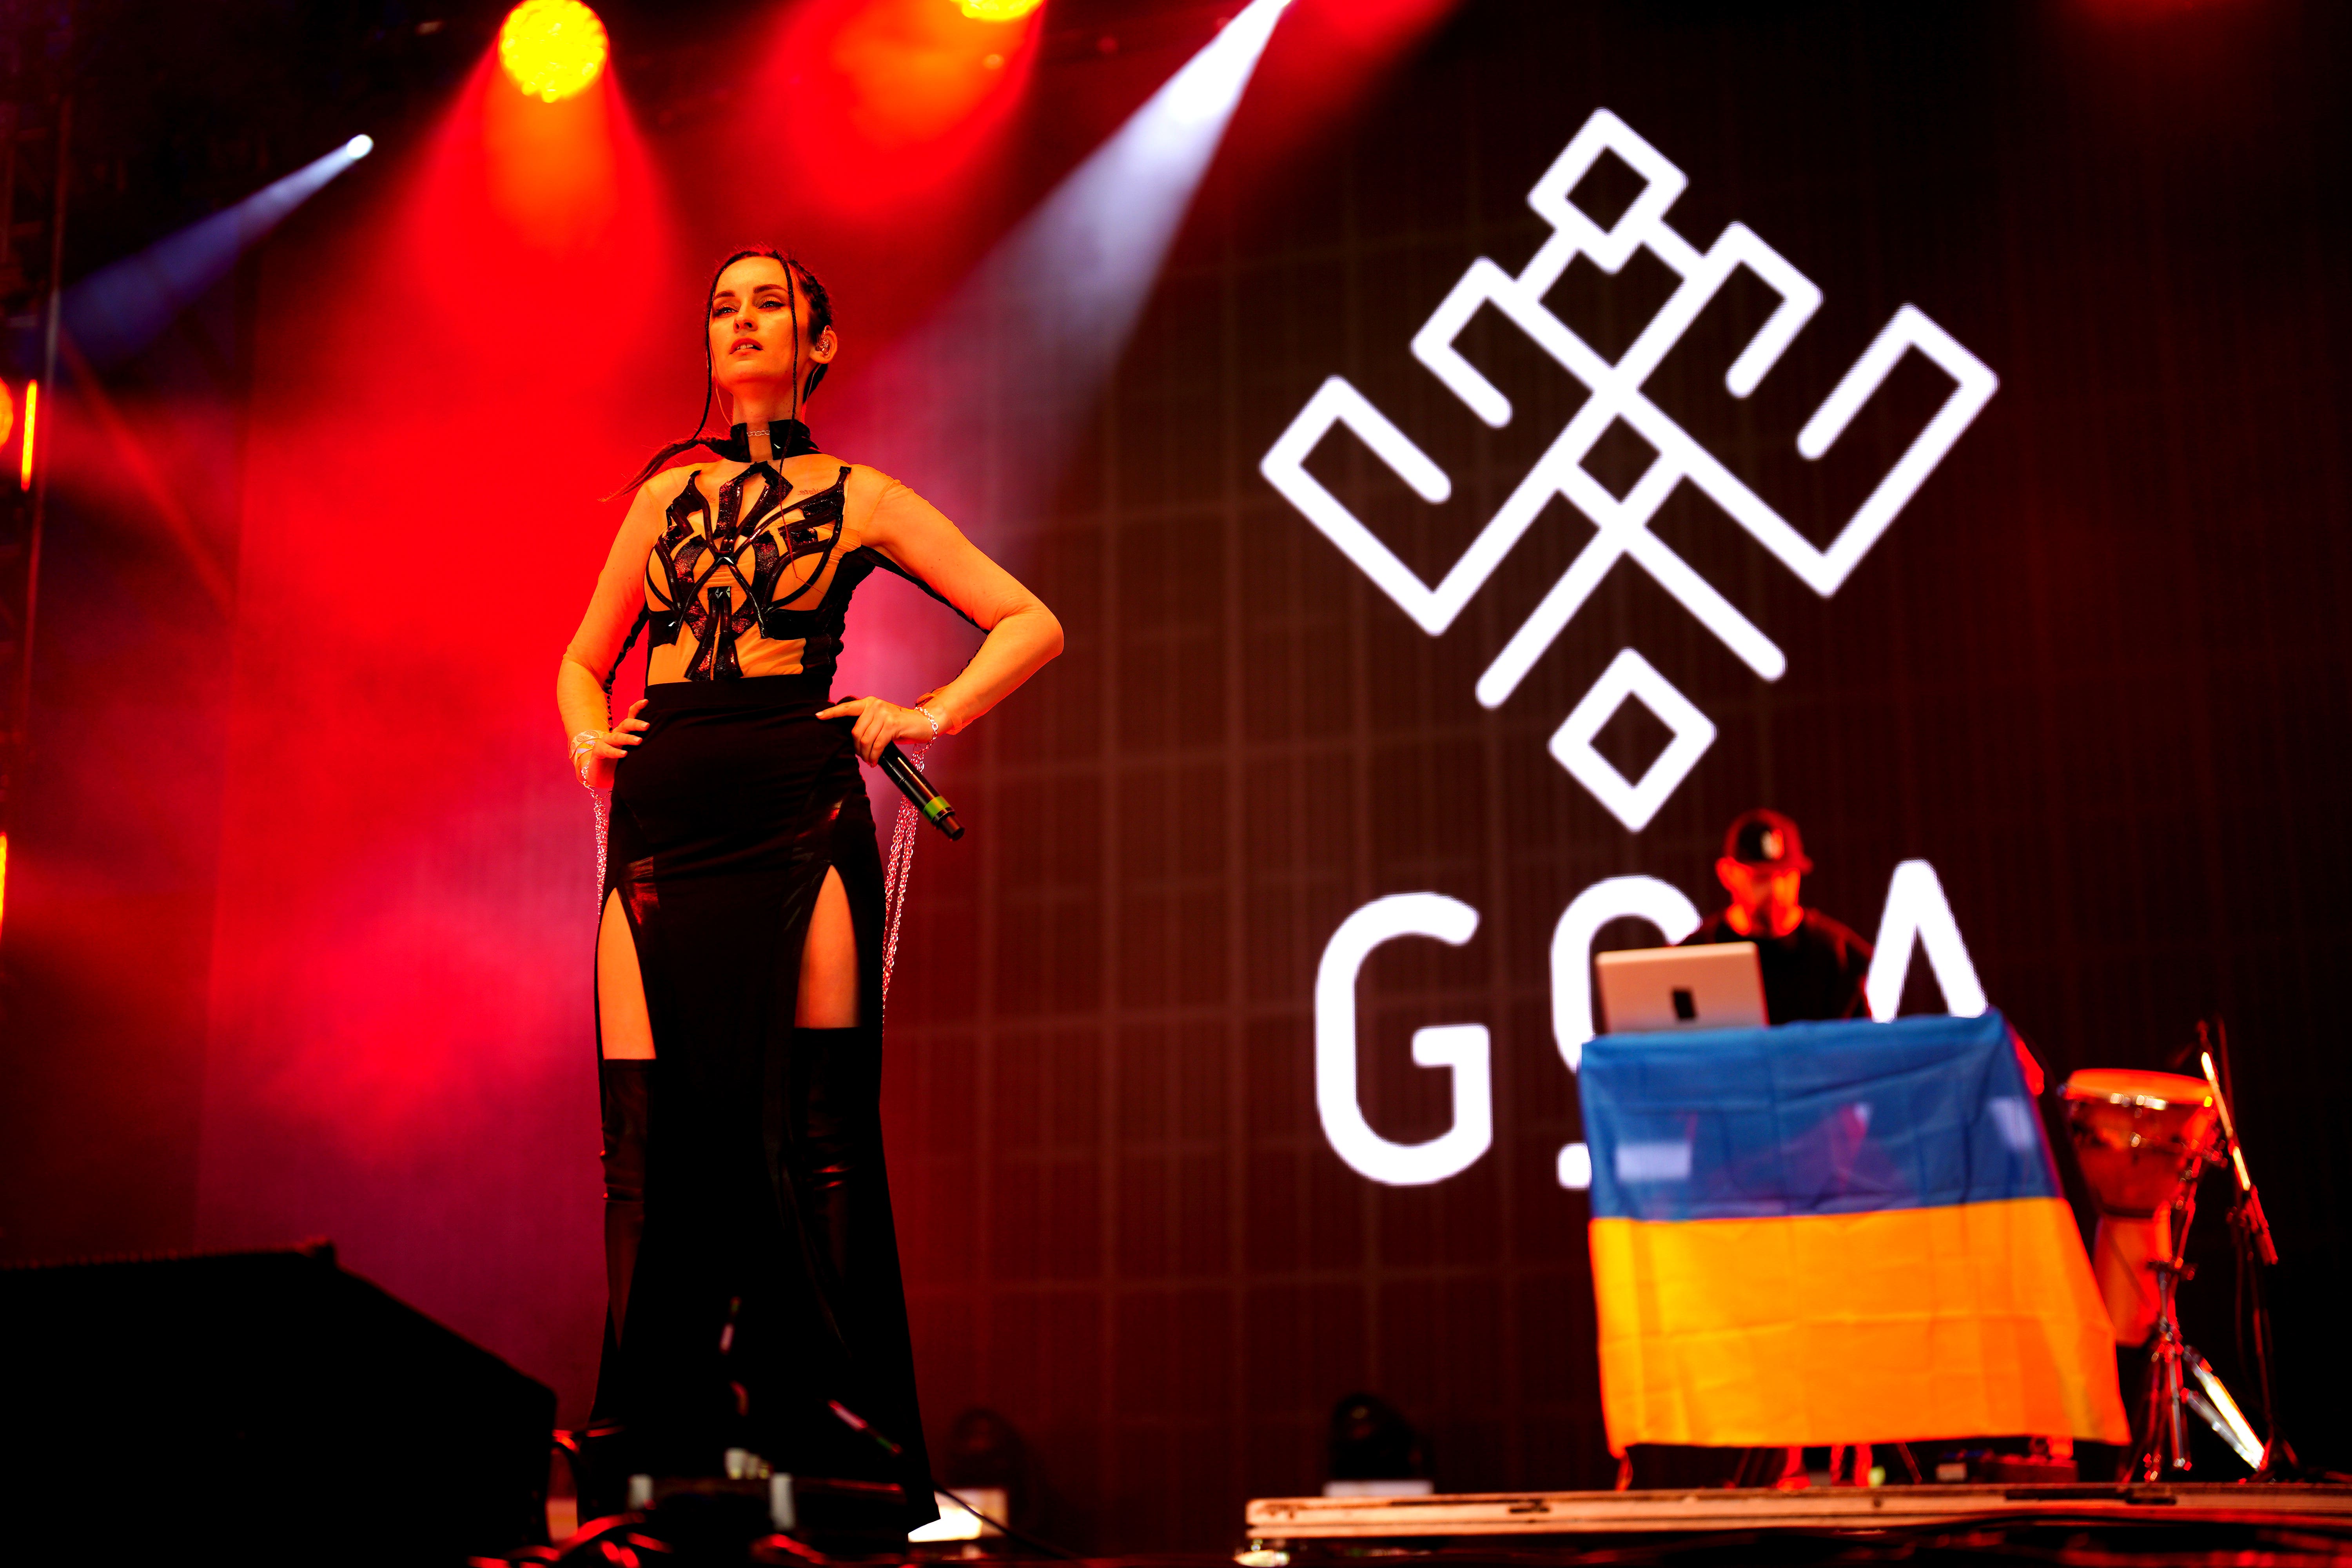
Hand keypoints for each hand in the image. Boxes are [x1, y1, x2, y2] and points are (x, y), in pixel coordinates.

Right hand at [576, 698, 649, 788]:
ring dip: (628, 738)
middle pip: (625, 724)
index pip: (631, 716)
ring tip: (639, 741)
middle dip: (636, 723)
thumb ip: (646, 746)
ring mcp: (606, 741)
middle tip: (646, 726)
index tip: (646, 702)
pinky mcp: (599, 751)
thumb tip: (667, 743)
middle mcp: (616, 734)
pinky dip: (615, 752)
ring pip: (617, 736)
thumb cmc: (622, 762)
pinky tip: (624, 754)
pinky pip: (606, 749)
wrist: (602, 775)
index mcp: (625, 731)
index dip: (637, 708)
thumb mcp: (635, 753)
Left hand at [815, 695, 938, 763]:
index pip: (846, 708)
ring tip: (870, 760)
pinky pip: (877, 745)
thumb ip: (867, 723)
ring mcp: (884, 714)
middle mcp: (875, 705)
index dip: (831, 713)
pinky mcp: (892, 724)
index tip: (817, 716)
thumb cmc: (900, 725)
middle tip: (863, 756)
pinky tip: (875, 761)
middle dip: (857, 748)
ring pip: (865, 740)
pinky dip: (874, 756)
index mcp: (869, 703)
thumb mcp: (881, 720)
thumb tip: (852, 739)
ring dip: (866, 755)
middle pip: (855, 732)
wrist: (923, 723)